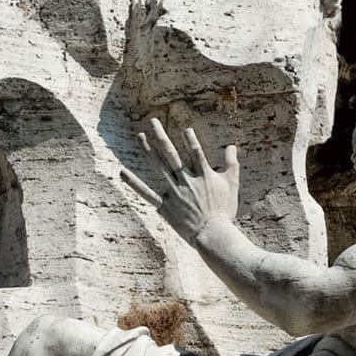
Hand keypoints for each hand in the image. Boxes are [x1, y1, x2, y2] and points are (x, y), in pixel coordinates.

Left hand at [121, 119, 239, 243]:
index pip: (195, 151)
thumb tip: (232, 146)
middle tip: (152, 121)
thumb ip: (232, 163)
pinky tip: (122, 172)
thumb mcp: (232, 184)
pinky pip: (147, 193)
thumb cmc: (224, 211)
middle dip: (161, 136)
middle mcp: (186, 180)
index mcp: (203, 174)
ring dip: (148, 150)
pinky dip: (135, 183)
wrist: (213, 234)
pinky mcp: (166, 206)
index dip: (190, 139)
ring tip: (139, 136)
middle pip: (171, 154)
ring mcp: (175, 192)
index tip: (185, 129)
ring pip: (158, 167)